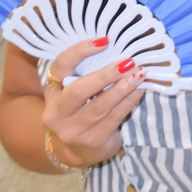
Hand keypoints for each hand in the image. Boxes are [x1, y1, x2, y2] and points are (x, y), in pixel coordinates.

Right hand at [42, 38, 146, 167]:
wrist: (78, 151)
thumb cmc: (81, 110)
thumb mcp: (76, 91)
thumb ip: (88, 72)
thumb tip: (120, 48)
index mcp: (51, 93)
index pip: (60, 66)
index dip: (80, 51)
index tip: (105, 40)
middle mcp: (56, 113)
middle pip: (78, 91)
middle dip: (105, 75)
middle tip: (128, 62)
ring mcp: (72, 131)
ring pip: (99, 107)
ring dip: (123, 88)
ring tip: (139, 74)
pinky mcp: (92, 142)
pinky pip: (113, 118)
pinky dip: (129, 102)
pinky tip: (139, 90)